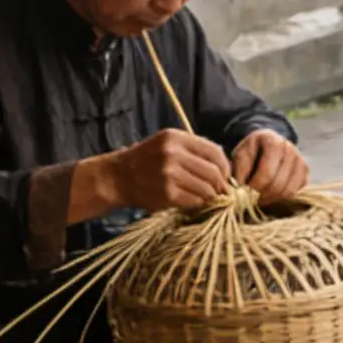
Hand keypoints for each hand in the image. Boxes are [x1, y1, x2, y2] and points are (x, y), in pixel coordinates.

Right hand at [99, 130, 233, 212]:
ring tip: (206, 197)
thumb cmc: (145, 161)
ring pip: (207, 188)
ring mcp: (169, 174)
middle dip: (220, 184)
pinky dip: (199, 204)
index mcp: (175, 137)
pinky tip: (193, 202)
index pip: (214, 151)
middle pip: (214, 171)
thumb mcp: (166, 144)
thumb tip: (223, 167)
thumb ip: (192, 150)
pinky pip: (195, 201)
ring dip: (211, 196)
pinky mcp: (167, 194)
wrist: (117, 177)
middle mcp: (172, 153)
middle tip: (219, 191)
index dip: (225, 166)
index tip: (224, 175)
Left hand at [229, 130, 310, 204]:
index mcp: (273, 141)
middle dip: (262, 195)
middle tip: (250, 200)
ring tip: (259, 198)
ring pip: (288, 191)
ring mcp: (301, 161)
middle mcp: (291, 149)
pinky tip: (269, 194)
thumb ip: (240, 171)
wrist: (266, 145)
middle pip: (278, 183)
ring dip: (271, 199)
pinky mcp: (305, 172)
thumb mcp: (240, 154)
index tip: (244, 194)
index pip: (267, 173)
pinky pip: (295, 192)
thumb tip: (241, 190)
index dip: (255, 187)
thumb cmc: (252, 150)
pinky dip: (281, 198)